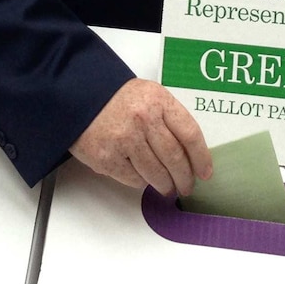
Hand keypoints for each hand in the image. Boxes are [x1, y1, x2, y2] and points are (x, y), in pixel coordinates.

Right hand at [68, 78, 211, 196]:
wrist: (79, 96)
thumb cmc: (117, 99)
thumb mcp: (148, 96)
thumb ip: (168, 119)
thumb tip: (190, 154)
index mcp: (157, 100)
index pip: (190, 134)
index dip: (201, 157)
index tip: (205, 171)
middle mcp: (143, 119)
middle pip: (175, 158)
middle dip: (185, 178)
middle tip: (186, 186)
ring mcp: (124, 139)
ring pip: (157, 174)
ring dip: (165, 185)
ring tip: (167, 187)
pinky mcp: (107, 157)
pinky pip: (134, 179)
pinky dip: (141, 182)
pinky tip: (142, 178)